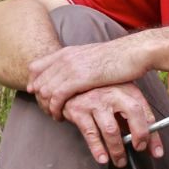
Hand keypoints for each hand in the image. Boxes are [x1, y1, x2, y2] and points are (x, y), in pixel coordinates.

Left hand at [27, 37, 149, 117]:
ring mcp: (70, 68)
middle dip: (40, 100)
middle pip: (38, 81)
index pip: (36, 67)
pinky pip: (57, 97)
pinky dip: (55, 109)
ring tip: (55, 116)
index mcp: (67, 52)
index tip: (40, 96)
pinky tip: (61, 116)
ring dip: (47, 107)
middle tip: (49, 111)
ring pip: (45, 91)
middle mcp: (65, 58)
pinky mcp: (78, 79)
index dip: (35, 83)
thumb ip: (80, 62)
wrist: (133, 53)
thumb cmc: (120, 57)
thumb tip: (76, 71)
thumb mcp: (94, 56)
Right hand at [60, 83, 163, 166]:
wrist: (71, 81)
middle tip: (139, 149)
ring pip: (111, 129)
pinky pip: (90, 133)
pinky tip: (102, 158)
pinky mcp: (78, 111)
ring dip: (117, 149)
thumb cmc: (101, 91)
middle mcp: (114, 94)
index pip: (146, 112)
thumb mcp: (122, 98)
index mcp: (128, 90)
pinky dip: (97, 148)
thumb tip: (149, 146)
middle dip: (140, 134)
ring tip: (120, 161)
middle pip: (133, 113)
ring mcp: (95, 102)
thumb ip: (135, 119)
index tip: (156, 152)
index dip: (153, 133)